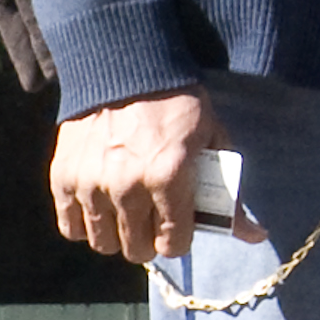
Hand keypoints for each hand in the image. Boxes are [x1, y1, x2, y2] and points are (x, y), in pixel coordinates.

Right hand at [53, 86, 216, 267]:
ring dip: (118, 236)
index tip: (179, 230)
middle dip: (150, 241)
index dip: (179, 240)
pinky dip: (85, 226)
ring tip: (126, 216)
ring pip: (103, 243)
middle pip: (137, 248)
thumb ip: (229, 195)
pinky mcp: (63, 178)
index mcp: (169, 177)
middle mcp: (127, 187)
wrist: (126, 70)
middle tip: (153, 223)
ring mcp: (91, 184)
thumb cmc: (178, 105)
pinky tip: (100, 210)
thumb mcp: (213, 142)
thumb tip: (256, 235)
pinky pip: (70, 227)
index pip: (174, 242)